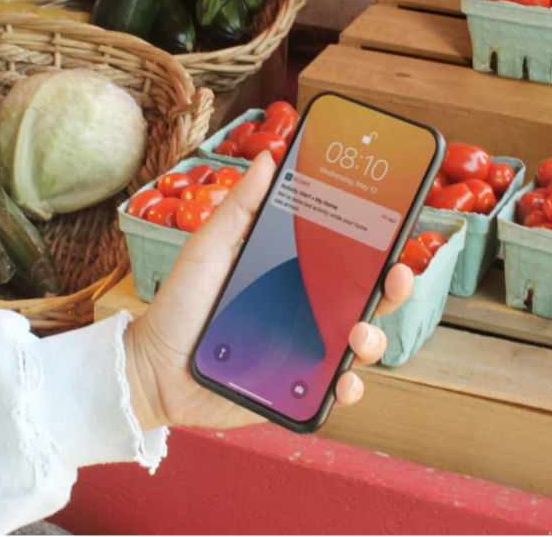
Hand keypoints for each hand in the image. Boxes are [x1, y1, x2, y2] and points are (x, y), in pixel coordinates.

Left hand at [125, 151, 412, 430]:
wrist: (155, 367)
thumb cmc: (182, 304)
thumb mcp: (209, 248)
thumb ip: (240, 207)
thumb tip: (268, 158)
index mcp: (293, 278)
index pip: (345, 261)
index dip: (375, 248)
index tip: (393, 229)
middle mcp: (306, 314)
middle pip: (365, 301)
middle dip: (393, 290)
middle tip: (397, 275)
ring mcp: (305, 353)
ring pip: (359, 347)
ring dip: (373, 340)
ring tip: (358, 335)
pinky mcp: (296, 390)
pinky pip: (334, 392)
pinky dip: (348, 389)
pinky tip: (342, 381)